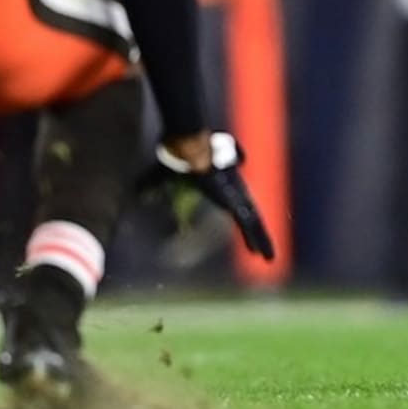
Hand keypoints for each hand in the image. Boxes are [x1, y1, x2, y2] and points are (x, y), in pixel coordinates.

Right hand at [139, 131, 274, 260]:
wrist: (190, 149)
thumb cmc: (179, 159)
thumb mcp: (162, 178)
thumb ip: (152, 187)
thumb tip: (137, 194)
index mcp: (220, 187)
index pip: (233, 207)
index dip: (239, 220)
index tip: (244, 231)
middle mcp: (233, 191)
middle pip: (249, 216)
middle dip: (256, 235)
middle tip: (263, 253)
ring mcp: (236, 195)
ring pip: (253, 223)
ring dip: (261, 241)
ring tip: (270, 259)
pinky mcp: (235, 200)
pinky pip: (249, 223)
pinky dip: (257, 239)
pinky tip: (263, 254)